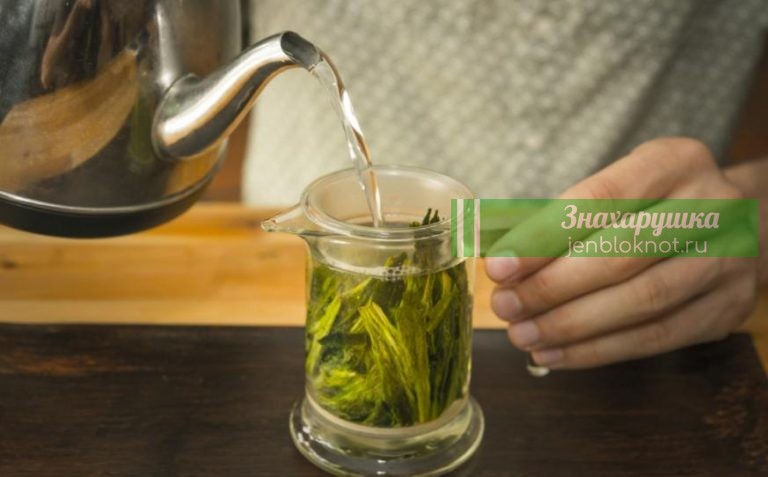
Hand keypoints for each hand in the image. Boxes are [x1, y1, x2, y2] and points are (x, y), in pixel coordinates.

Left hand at [486, 137, 757, 368]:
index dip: (543, 237)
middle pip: (621, 255)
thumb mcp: (617, 190)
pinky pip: (657, 337)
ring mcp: (727, 259)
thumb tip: (498, 257)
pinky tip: (556, 354)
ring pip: (642, 301)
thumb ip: (562, 218)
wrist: (735, 227)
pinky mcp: (728, 308)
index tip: (499, 265)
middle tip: (505, 306)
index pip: (599, 201)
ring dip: (571, 325)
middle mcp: (711, 207)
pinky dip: (598, 350)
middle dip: (551, 287)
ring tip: (523, 334)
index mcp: (672, 162)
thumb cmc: (653, 206)